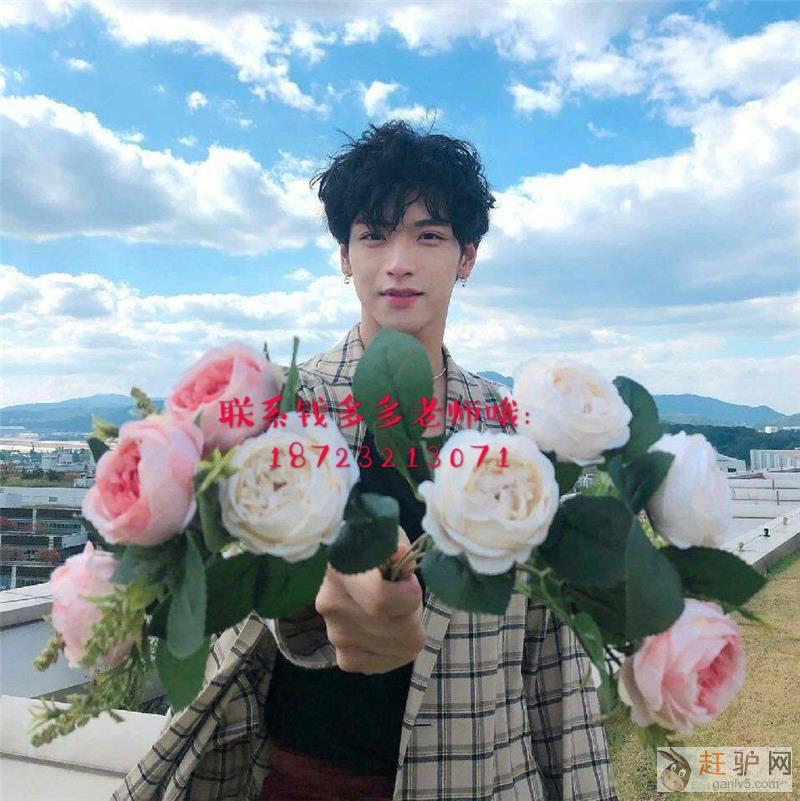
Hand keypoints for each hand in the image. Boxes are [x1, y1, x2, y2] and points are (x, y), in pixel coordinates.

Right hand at [314, 527, 424, 673]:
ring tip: (394, 612)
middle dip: (413, 614)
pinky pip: (384, 663)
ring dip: (406, 632)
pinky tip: (389, 632)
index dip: (408, 593)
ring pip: (396, 648)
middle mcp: (333, 605)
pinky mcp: (343, 657)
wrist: (350, 566)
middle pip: (398, 630)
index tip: (407, 579)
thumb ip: (396, 551)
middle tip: (404, 599)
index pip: (380, 601)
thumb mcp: (388, 540)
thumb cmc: (374, 549)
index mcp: (342, 568)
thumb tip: (400, 554)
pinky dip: (395, 650)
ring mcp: (336, 634)